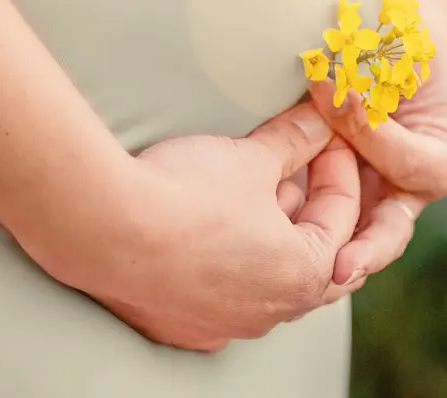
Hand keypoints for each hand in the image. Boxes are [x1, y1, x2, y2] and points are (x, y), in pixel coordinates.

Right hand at [76, 104, 361, 352]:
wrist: (105, 229)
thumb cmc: (187, 195)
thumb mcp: (250, 157)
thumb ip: (294, 139)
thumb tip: (319, 119)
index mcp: (305, 275)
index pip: (341, 215)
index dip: (336, 164)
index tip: (323, 133)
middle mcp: (270, 314)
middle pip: (309, 255)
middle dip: (308, 206)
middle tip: (298, 164)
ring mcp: (224, 326)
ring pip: (265, 279)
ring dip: (268, 235)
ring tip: (253, 189)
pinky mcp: (180, 326)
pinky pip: (220, 295)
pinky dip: (227, 262)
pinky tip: (211, 229)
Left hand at [310, 0, 446, 284]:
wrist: (384, 30)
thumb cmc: (402, 32)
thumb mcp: (403, 46)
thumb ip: (379, 69)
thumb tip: (330, 83)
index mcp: (438, 154)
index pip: (412, 164)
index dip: (374, 134)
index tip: (338, 95)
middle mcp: (405, 186)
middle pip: (391, 228)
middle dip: (366, 249)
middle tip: (340, 266)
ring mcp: (368, 191)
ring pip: (351, 233)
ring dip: (325, 249)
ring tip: (299, 270)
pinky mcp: (333, 187)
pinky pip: (315, 212)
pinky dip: (296, 220)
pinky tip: (264, 231)